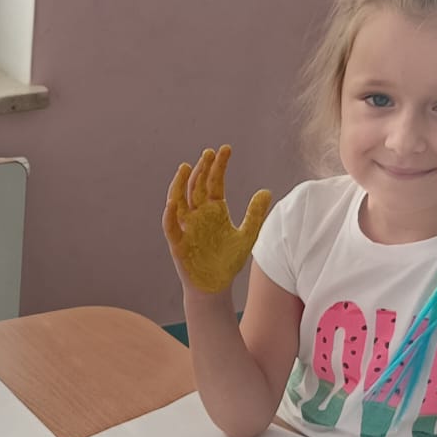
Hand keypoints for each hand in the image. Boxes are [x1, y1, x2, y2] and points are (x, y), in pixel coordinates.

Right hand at [163, 145, 271, 295]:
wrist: (215, 287)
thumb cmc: (228, 262)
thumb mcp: (247, 236)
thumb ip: (255, 214)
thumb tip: (266, 191)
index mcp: (214, 210)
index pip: (214, 182)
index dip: (219, 166)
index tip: (225, 149)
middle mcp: (198, 214)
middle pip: (196, 186)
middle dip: (202, 169)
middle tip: (209, 153)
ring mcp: (186, 227)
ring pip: (179, 200)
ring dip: (180, 184)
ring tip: (186, 167)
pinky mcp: (178, 243)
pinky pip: (171, 226)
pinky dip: (170, 214)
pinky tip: (172, 203)